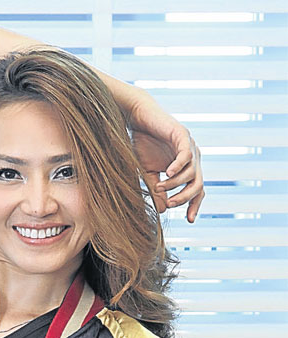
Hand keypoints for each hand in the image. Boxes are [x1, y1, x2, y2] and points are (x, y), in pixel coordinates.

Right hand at [128, 93, 203, 222]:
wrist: (137, 118)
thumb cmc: (143, 143)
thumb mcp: (148, 172)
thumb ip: (157, 190)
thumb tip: (163, 210)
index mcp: (187, 168)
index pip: (198, 190)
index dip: (194, 205)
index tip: (189, 219)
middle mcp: (193, 158)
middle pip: (199, 185)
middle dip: (186, 197)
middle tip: (170, 203)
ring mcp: (190, 147)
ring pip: (192, 173)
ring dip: (176, 184)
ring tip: (160, 187)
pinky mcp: (183, 136)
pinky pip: (186, 156)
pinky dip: (178, 167)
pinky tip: (167, 174)